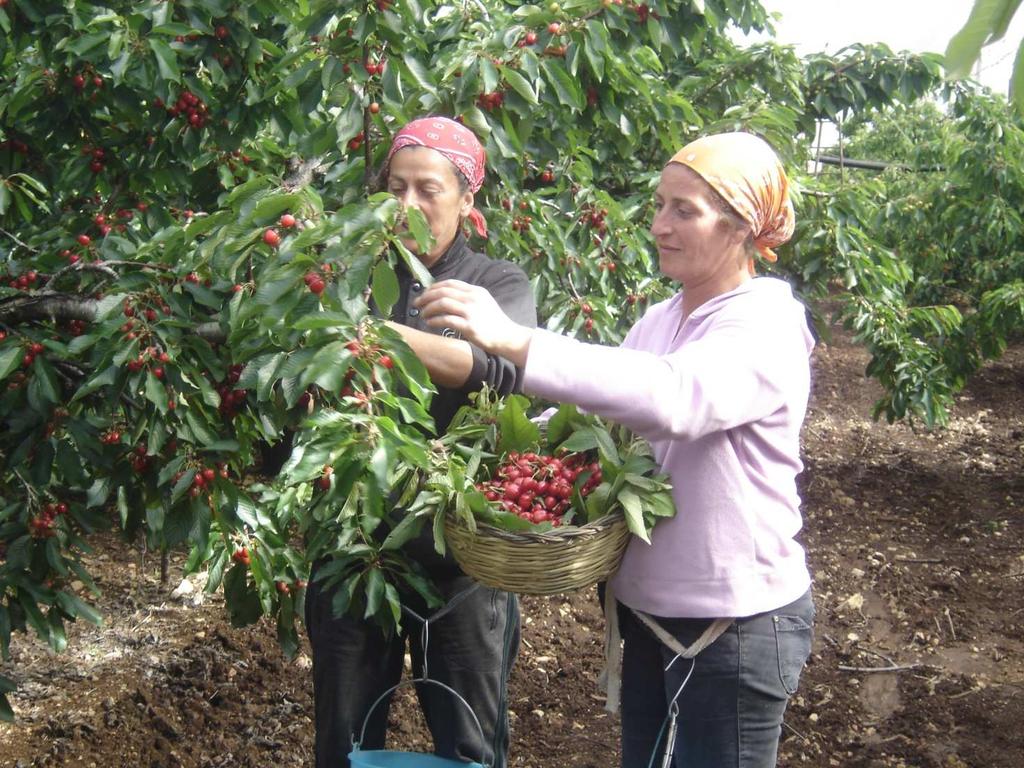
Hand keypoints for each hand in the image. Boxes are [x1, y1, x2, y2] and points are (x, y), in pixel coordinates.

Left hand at [414, 280, 532, 365]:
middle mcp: (473, 298)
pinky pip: (446, 320)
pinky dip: (435, 320)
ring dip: (428, 309)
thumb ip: (468, 297)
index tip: (425, 293)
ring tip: (422, 314)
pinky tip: (429, 323)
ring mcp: (471, 312)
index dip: (434, 287)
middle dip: (426, 297)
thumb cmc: (494, 322)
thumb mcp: (483, 302)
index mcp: (475, 291)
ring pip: (442, 304)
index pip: (450, 283)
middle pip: (443, 292)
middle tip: (417, 304)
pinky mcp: (469, 326)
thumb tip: (446, 297)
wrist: (507, 337)